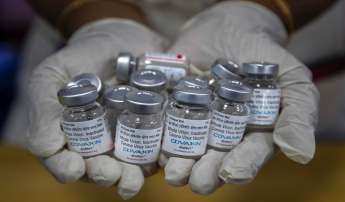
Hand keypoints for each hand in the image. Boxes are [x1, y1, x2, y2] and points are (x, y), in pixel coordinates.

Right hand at [26, 19, 164, 198]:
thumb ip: (44, 107)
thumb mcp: (52, 75)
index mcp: (73, 138)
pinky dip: (162, 155)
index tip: (74, 167)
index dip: (68, 169)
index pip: (66, 163)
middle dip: (105, 176)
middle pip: (102, 171)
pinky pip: (161, 147)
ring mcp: (131, 139)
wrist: (119, 38)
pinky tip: (162, 156)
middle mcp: (102, 145)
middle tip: (110, 172)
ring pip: (131, 168)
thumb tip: (48, 148)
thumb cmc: (81, 58)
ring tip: (134, 176)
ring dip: (132, 177)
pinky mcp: (157, 129)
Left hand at [161, 1, 318, 193]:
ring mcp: (195, 122)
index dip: (241, 165)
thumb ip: (298, 114)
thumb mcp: (292, 79)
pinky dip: (157, 137)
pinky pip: (162, 125)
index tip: (232, 173)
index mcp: (252, 134)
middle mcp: (222, 135)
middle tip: (198, 181)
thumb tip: (301, 155)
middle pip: (214, 159)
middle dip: (206, 172)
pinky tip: (154, 149)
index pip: (248, 155)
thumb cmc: (265, 55)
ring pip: (187, 149)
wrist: (228, 27)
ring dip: (180, 164)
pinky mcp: (172, 107)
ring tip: (175, 172)